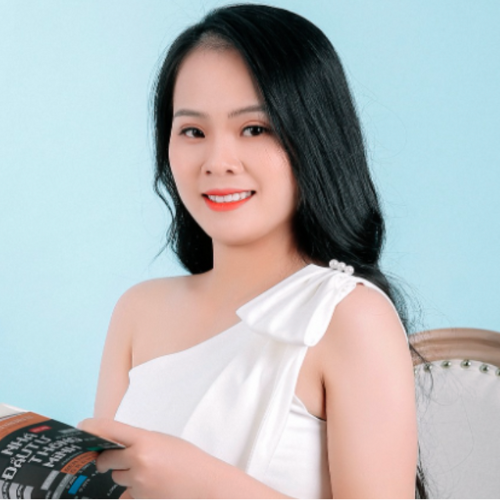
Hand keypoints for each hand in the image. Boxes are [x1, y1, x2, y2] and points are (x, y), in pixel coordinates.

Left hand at [78, 418, 216, 498]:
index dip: (92, 427)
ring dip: (122, 474)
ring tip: (144, 471)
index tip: (82, 427)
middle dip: (105, 458)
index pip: (109, 429)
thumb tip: (114, 443)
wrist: (204, 483)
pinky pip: (124, 493)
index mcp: (144, 439)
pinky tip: (148, 484)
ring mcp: (138, 481)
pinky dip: (131, 489)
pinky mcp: (140, 498)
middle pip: (106, 458)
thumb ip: (139, 440)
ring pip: (115, 476)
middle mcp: (138, 460)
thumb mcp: (163, 440)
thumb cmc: (187, 459)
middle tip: (109, 458)